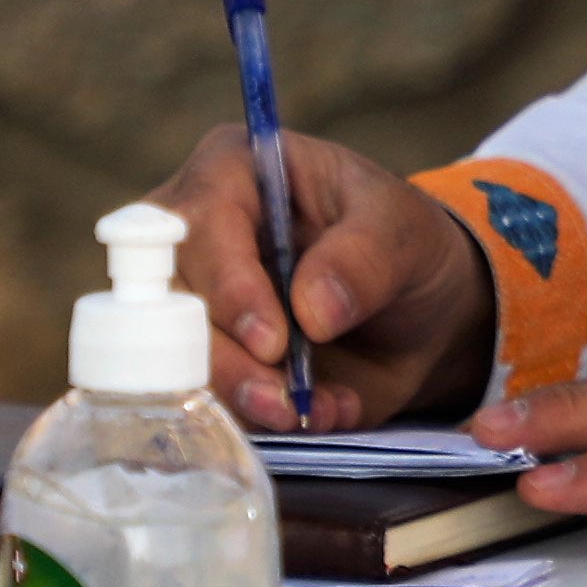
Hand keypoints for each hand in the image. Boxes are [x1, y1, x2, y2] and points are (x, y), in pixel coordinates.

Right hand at [152, 126, 493, 429]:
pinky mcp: (201, 355)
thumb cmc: (402, 246)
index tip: (272, 340)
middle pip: (168, 295)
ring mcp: (189, 298)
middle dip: (224, 357)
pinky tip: (311, 415)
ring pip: (170, 352)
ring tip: (298, 411)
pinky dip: (254, 416)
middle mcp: (192, 231)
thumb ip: (366, 257)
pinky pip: (199, 393)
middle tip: (280, 397)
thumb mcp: (405, 233)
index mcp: (234, 170)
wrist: (418, 316)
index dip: (230, 283)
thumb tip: (313, 309)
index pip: (201, 219)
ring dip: (235, 394)